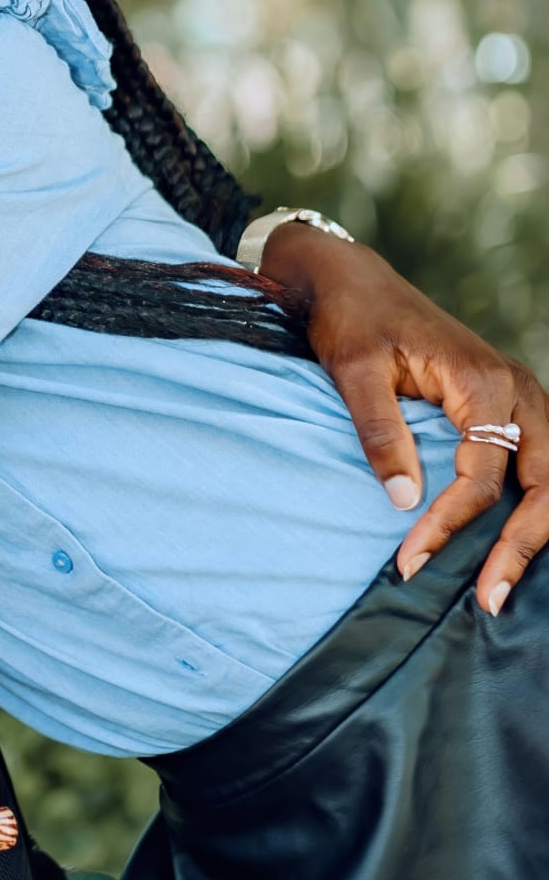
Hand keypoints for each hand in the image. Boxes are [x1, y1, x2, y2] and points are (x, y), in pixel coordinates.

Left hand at [266, 224, 548, 611]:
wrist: (350, 279)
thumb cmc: (351, 319)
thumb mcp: (353, 369)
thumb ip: (380, 431)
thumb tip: (406, 501)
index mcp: (483, 381)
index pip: (484, 475)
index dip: (451, 524)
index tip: (410, 562)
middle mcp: (516, 390)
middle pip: (544, 483)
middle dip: (520, 545)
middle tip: (489, 599)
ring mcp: (518, 398)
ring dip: (532, 531)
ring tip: (500, 584)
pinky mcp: (505, 406)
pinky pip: (533, 463)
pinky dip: (529, 504)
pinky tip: (508, 544)